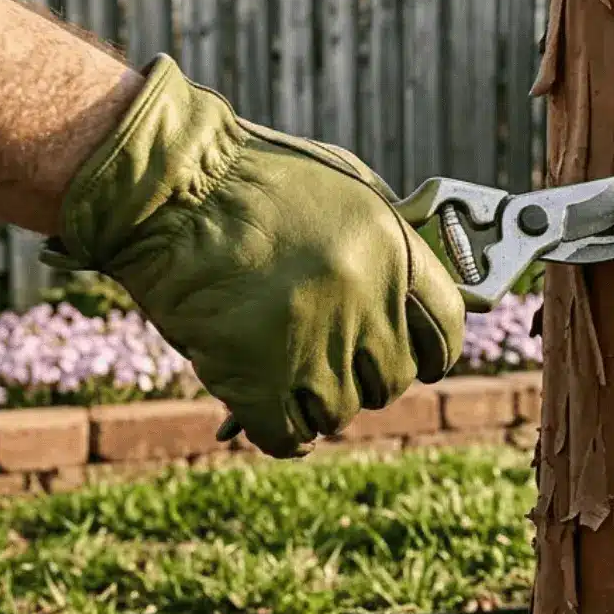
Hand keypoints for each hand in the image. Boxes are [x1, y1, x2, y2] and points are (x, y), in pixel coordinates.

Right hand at [44, 55, 464, 456]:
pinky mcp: (254, 378)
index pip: (446, 330)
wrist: (167, 187)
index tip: (419, 363)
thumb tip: (413, 294)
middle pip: (391, 379)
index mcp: (393, 251)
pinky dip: (281, 435)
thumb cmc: (249, 176)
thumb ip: (385, 243)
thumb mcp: (343, 188)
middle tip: (333, 362)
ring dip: (318, 403)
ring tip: (289, 377)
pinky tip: (269, 417)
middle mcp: (363, 301)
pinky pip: (286, 436)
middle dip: (367, 377)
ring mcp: (311, 343)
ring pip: (340, 412)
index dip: (433, 353)